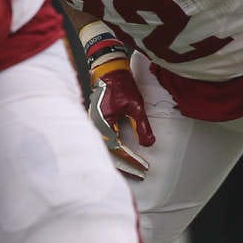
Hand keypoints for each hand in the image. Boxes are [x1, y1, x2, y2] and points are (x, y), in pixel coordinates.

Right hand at [80, 20, 153, 178]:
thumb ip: (142, 127)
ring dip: (119, 159)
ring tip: (132, 169)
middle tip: (139, 174)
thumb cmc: (121, 84)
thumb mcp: (136, 106)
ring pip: (105, 148)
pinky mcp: (97, 121)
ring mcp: (94, 124)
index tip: (144, 167)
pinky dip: (114, 150)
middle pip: (109, 153)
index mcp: (103, 124)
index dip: (132, 160)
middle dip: (125, 165)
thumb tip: (148, 144)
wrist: (108, 68)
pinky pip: (104, 141)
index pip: (118, 149)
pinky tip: (122, 155)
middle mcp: (95, 126)